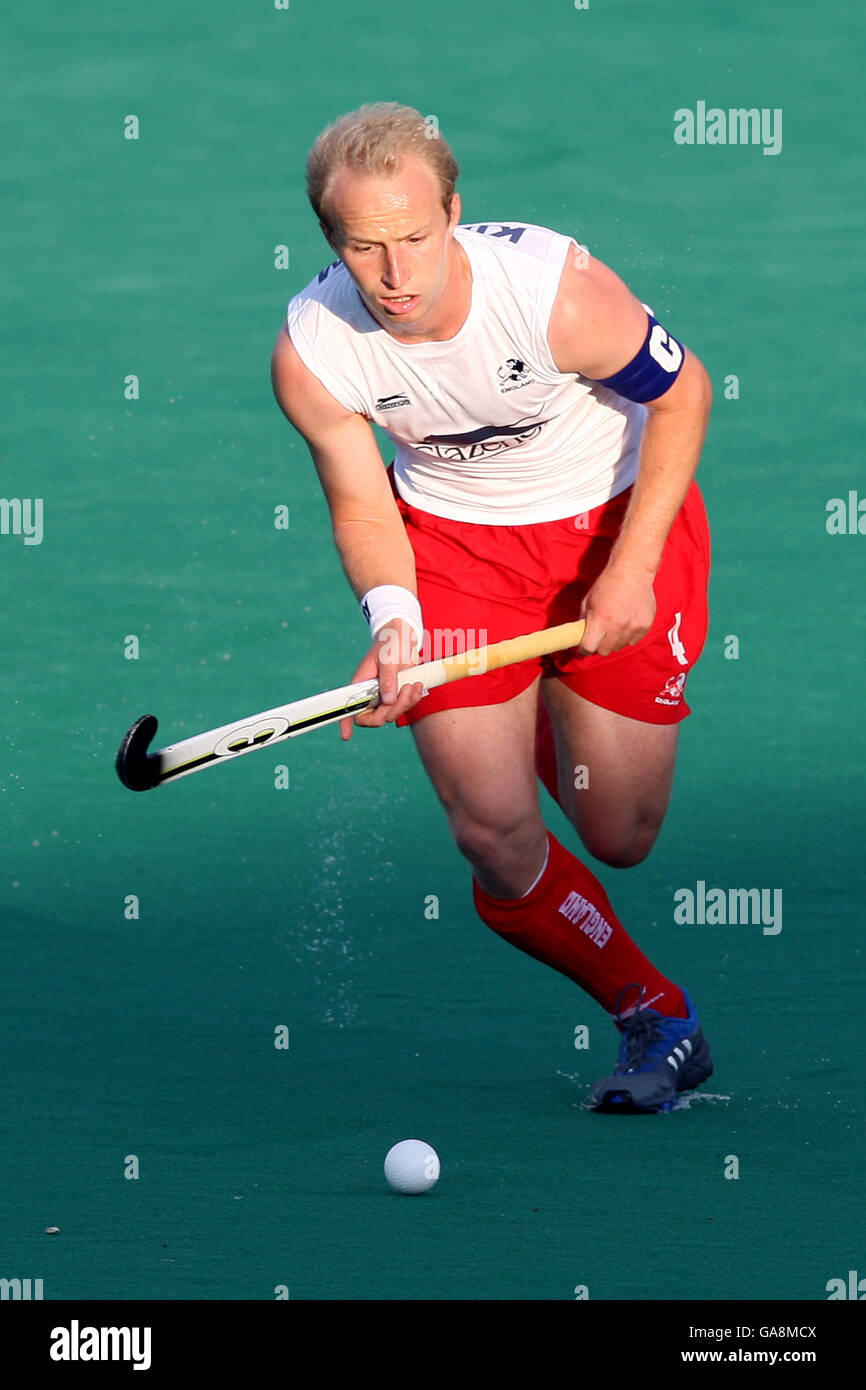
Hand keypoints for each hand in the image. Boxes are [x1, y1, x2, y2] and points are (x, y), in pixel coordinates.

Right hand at [340, 619, 426, 739]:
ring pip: (392, 714)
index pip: (349, 708)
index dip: (345, 723)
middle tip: (405, 691)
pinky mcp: (397, 695)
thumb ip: (388, 680)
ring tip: (414, 685)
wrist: (404, 637)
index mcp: (360, 684)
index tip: (346, 736)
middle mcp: (370, 694)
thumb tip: (388, 701)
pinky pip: (404, 707)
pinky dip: (413, 700)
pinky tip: (417, 686)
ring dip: (406, 703)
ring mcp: (384, 696)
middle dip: (393, 710)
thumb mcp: (388, 659)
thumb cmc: (390, 644)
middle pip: (376, 718)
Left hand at [578, 561, 656, 655]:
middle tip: (599, 635)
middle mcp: (617, 625)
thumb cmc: (609, 583)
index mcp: (600, 619)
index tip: (584, 647)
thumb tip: (579, 636)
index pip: (589, 647)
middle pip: (604, 651)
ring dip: (614, 640)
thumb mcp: (588, 601)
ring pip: (619, 647)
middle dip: (599, 645)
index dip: (584, 649)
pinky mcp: (645, 625)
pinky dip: (628, 636)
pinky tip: (626, 623)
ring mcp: (633, 626)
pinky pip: (633, 641)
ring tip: (614, 625)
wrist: (632, 571)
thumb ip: (583, 621)